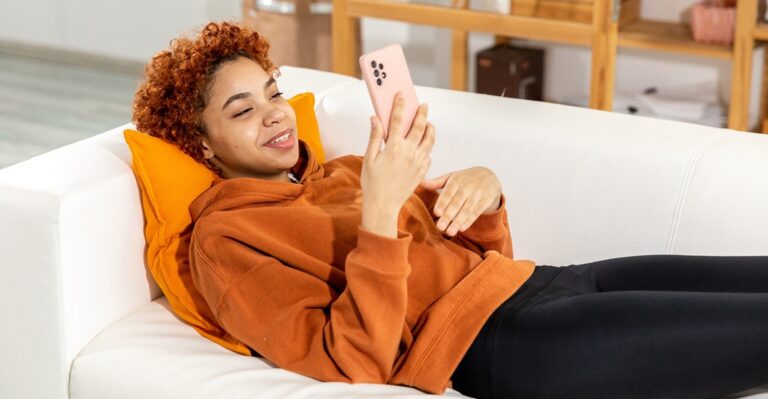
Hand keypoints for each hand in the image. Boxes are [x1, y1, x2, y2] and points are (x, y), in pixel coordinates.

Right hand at [360, 92, 434, 237]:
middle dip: (421, 113)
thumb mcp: (369, 158)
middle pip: (418, 127)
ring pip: (429, 140)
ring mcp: (418, 162)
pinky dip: (427, 147)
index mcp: (393, 147)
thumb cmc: (373, 183)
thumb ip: (374, 137)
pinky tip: (424, 145)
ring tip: (428, 123)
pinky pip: (428, 155)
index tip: (402, 96)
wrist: (383, 205)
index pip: (397, 120)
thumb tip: (375, 119)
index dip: (400, 106)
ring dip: (430, 129)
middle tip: (423, 105)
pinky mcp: (422, 171)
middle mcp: (408, 152)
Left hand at [420, 167, 501, 236]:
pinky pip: (476, 212)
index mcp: (456, 181)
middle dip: (448, 216)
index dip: (443, 203)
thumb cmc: (464, 179)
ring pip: (467, 209)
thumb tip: (420, 182)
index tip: (436, 213)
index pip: (448, 193)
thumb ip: (436, 182)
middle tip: (440, 227)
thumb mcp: (452, 177)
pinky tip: (462, 228)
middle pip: (457, 203)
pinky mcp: (485, 201)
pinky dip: (469, 220)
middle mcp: (467, 187)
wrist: (489, 176)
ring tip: (450, 232)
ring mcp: (477, 194)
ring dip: (458, 221)